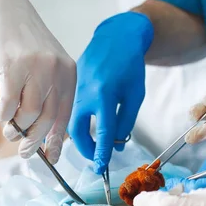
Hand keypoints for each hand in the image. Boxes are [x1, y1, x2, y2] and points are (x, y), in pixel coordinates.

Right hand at [0, 0, 75, 161]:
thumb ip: (49, 94)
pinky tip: (1, 115)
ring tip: (10, 130)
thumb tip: (44, 134)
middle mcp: (56, 71)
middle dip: (34, 141)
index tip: (51, 157)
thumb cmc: (25, 45)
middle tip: (25, 151)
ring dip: (16, 128)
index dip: (57, 140)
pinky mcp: (11, 67)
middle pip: (47, 119)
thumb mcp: (48, 66)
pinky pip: (7, 103)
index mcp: (69, 74)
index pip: (65, 114)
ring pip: (27, 114)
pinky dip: (3, 115)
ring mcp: (34, 69)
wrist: (5, 10)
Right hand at [68, 12, 153, 173]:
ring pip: (71, 121)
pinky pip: (71, 108)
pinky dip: (79, 122)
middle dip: (85, 149)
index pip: (102, 132)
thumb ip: (126, 121)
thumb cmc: (130, 66)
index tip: (101, 167)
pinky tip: (89, 126)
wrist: (116, 37)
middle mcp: (85, 93)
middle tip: (96, 158)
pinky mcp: (70, 84)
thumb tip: (117, 145)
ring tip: (95, 145)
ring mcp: (74, 88)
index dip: (101, 153)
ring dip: (81, 136)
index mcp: (104, 95)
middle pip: (77, 130)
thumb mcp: (135, 95)